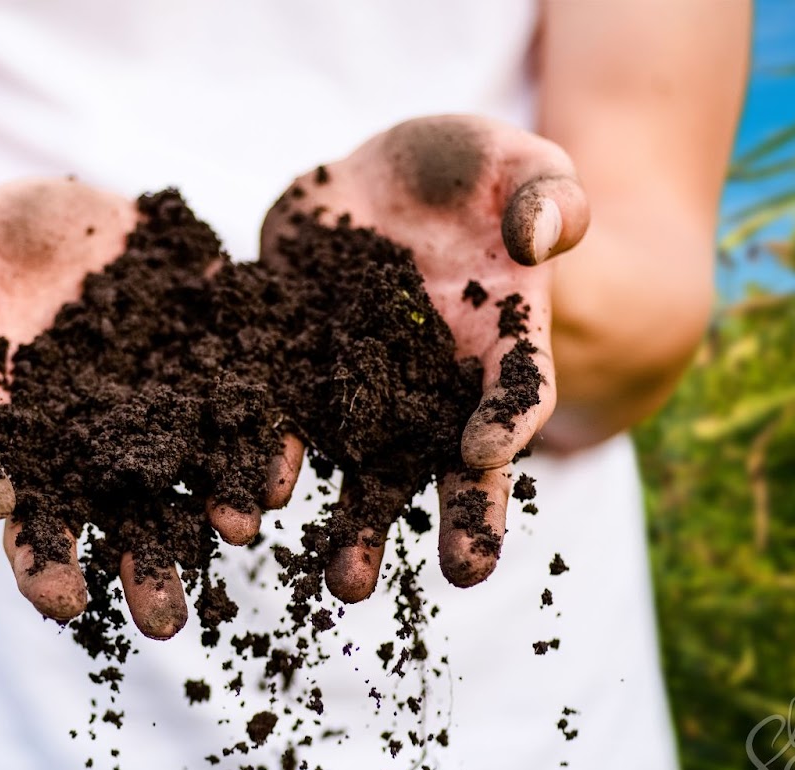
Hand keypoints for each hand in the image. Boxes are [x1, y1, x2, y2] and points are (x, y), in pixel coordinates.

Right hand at [0, 179, 301, 638]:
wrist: (74, 222)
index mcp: (6, 421)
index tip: (14, 536)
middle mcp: (83, 438)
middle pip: (106, 515)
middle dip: (134, 567)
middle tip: (160, 621)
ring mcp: (153, 412)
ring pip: (183, 483)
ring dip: (210, 516)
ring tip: (234, 537)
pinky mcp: (210, 370)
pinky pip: (241, 418)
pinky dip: (261, 448)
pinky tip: (280, 474)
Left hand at [260, 115, 588, 599]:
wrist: (383, 174)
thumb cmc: (473, 168)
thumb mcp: (519, 159)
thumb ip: (545, 192)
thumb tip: (541, 234)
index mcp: (500, 338)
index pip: (517, 388)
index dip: (507, 419)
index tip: (485, 452)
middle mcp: (434, 380)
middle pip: (448, 457)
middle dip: (454, 518)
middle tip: (461, 578)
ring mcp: (364, 380)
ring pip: (362, 465)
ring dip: (355, 525)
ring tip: (344, 585)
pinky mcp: (298, 361)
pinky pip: (283, 419)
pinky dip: (270, 458)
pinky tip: (249, 499)